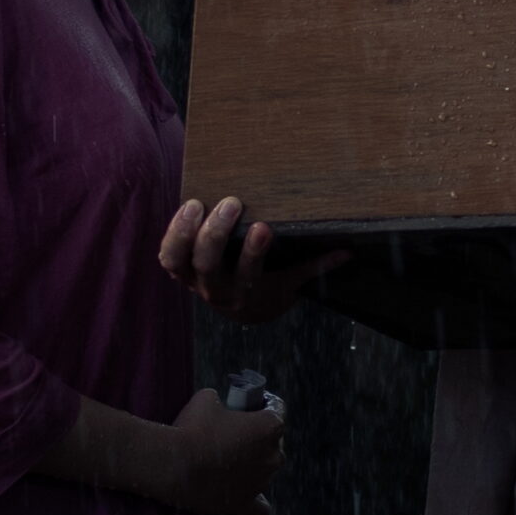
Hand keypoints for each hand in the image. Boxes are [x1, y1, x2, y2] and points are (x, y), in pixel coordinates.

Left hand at [160, 197, 348, 325]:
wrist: (244, 311)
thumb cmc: (270, 289)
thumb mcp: (291, 283)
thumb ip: (314, 266)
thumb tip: (347, 252)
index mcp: (246, 294)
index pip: (248, 274)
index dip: (252, 253)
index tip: (264, 227)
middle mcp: (215, 290)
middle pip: (208, 265)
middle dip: (216, 233)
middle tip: (232, 203)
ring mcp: (192, 281)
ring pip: (178, 261)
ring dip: (185, 232)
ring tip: (196, 203)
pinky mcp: (179, 271)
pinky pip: (168, 255)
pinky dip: (173, 233)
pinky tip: (186, 209)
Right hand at [164, 387, 287, 514]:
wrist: (174, 465)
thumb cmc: (192, 428)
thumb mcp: (207, 398)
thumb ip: (222, 401)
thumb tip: (220, 407)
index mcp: (270, 426)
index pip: (278, 408)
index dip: (264, 402)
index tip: (249, 404)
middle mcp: (273, 456)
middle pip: (273, 442)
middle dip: (258, 437)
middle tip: (234, 433)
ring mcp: (262, 483)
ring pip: (265, 471)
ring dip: (252, 465)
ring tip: (227, 460)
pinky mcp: (246, 504)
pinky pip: (260, 504)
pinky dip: (254, 497)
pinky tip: (242, 490)